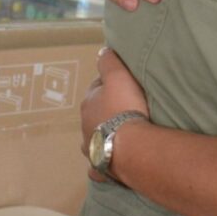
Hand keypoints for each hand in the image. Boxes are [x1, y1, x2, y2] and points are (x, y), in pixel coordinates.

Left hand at [80, 47, 149, 182]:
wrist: (131, 145)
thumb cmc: (125, 108)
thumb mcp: (118, 76)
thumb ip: (109, 62)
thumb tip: (101, 51)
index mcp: (89, 102)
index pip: (96, 88)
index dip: (108, 84)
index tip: (121, 85)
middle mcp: (85, 124)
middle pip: (93, 113)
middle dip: (104, 110)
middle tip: (123, 108)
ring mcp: (90, 146)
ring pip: (92, 137)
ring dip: (101, 134)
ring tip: (117, 134)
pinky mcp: (100, 164)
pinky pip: (97, 164)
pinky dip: (101, 161)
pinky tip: (108, 162)